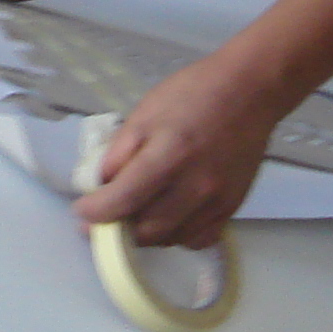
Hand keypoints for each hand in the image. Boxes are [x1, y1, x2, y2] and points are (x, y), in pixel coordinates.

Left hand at [71, 52, 291, 249]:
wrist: (249, 91)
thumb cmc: (193, 94)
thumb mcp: (145, 113)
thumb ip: (119, 152)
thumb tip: (101, 186)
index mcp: (168, 155)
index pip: (123, 200)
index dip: (96, 213)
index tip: (83, 212)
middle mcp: (195, 184)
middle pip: (146, 230)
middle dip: (118, 229)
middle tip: (107, 219)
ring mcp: (217, 200)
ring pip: (170, 239)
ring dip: (146, 235)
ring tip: (136, 216)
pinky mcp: (232, 206)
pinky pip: (198, 239)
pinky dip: (177, 237)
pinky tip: (169, 219)